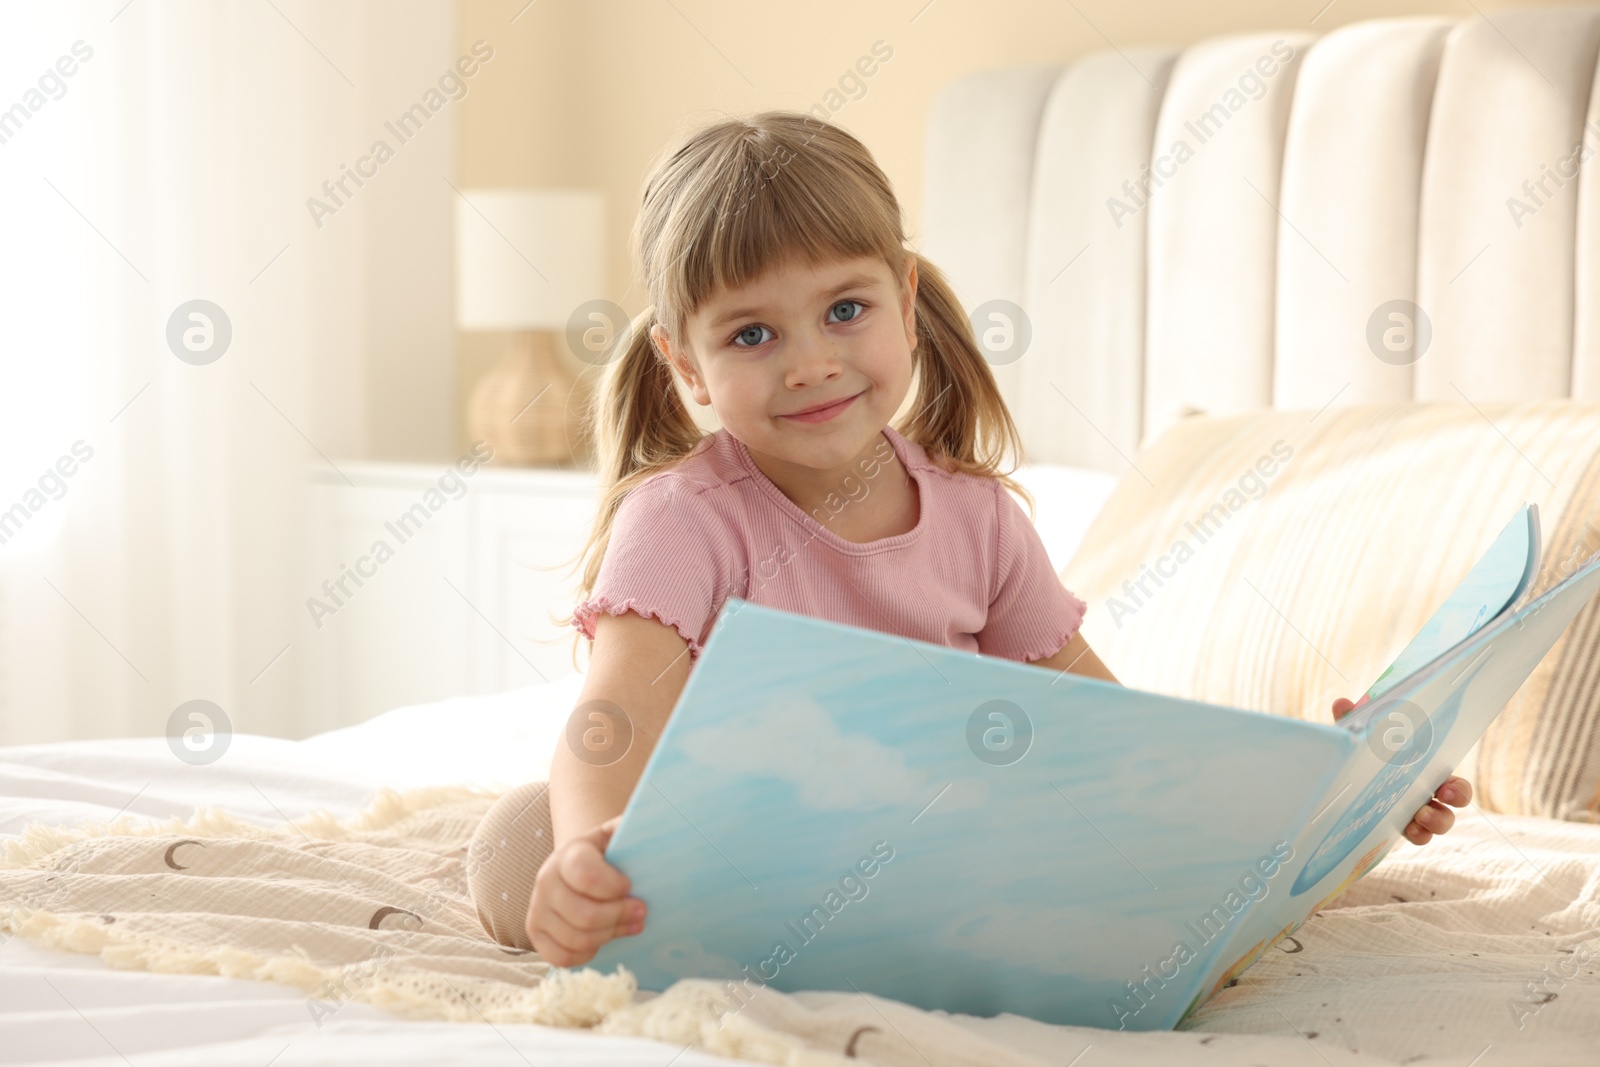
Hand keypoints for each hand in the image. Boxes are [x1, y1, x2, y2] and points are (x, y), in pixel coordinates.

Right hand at [525, 814, 646, 965]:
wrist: (577, 865)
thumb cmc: (607, 853)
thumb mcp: (618, 834)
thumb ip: (632, 830)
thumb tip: (648, 830)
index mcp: (568, 854)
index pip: (586, 876)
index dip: (614, 887)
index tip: (631, 886)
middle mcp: (546, 881)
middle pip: (585, 915)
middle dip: (620, 916)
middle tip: (641, 912)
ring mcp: (537, 909)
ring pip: (576, 939)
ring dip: (610, 935)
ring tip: (629, 925)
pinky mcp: (535, 933)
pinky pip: (562, 957)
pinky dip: (587, 954)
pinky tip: (603, 937)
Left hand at [1331, 696, 1473, 845]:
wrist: (1343, 787)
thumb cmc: (1363, 759)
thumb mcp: (1359, 742)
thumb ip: (1352, 723)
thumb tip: (1342, 703)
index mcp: (1424, 772)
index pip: (1452, 781)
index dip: (1458, 787)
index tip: (1447, 786)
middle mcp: (1426, 794)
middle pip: (1453, 802)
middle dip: (1455, 799)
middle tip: (1444, 794)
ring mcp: (1415, 814)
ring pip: (1440, 823)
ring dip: (1436, 822)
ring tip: (1420, 817)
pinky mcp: (1398, 827)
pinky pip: (1418, 836)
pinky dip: (1418, 835)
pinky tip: (1409, 830)